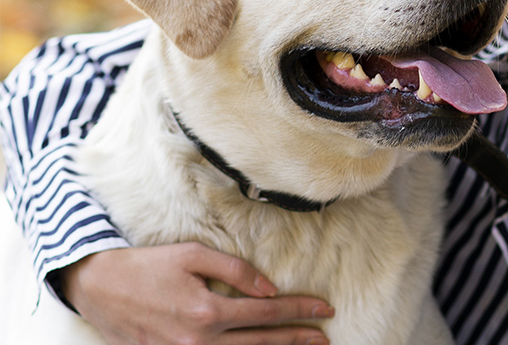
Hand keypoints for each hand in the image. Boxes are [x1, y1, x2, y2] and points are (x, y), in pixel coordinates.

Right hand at [61, 242, 334, 344]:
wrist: (97, 287)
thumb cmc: (147, 266)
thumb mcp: (192, 255)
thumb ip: (236, 271)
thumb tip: (270, 289)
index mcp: (206, 312)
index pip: (266, 314)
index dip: (299, 311)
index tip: (325, 308)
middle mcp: (198, 342)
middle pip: (261, 343)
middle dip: (298, 339)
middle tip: (326, 337)